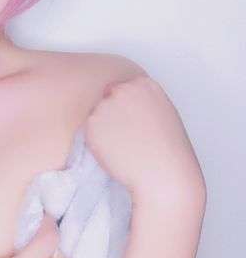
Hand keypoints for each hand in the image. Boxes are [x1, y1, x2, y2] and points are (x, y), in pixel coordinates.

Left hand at [85, 73, 206, 204]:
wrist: (162, 173)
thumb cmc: (168, 148)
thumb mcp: (161, 111)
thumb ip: (140, 100)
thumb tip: (120, 97)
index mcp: (143, 84)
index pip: (123, 89)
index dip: (127, 109)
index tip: (136, 124)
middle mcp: (123, 90)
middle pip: (108, 99)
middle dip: (113, 115)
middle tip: (130, 137)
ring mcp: (106, 106)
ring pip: (98, 115)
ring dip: (105, 129)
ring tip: (126, 145)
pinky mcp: (92, 124)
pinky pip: (90, 131)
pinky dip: (98, 142)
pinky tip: (117, 152)